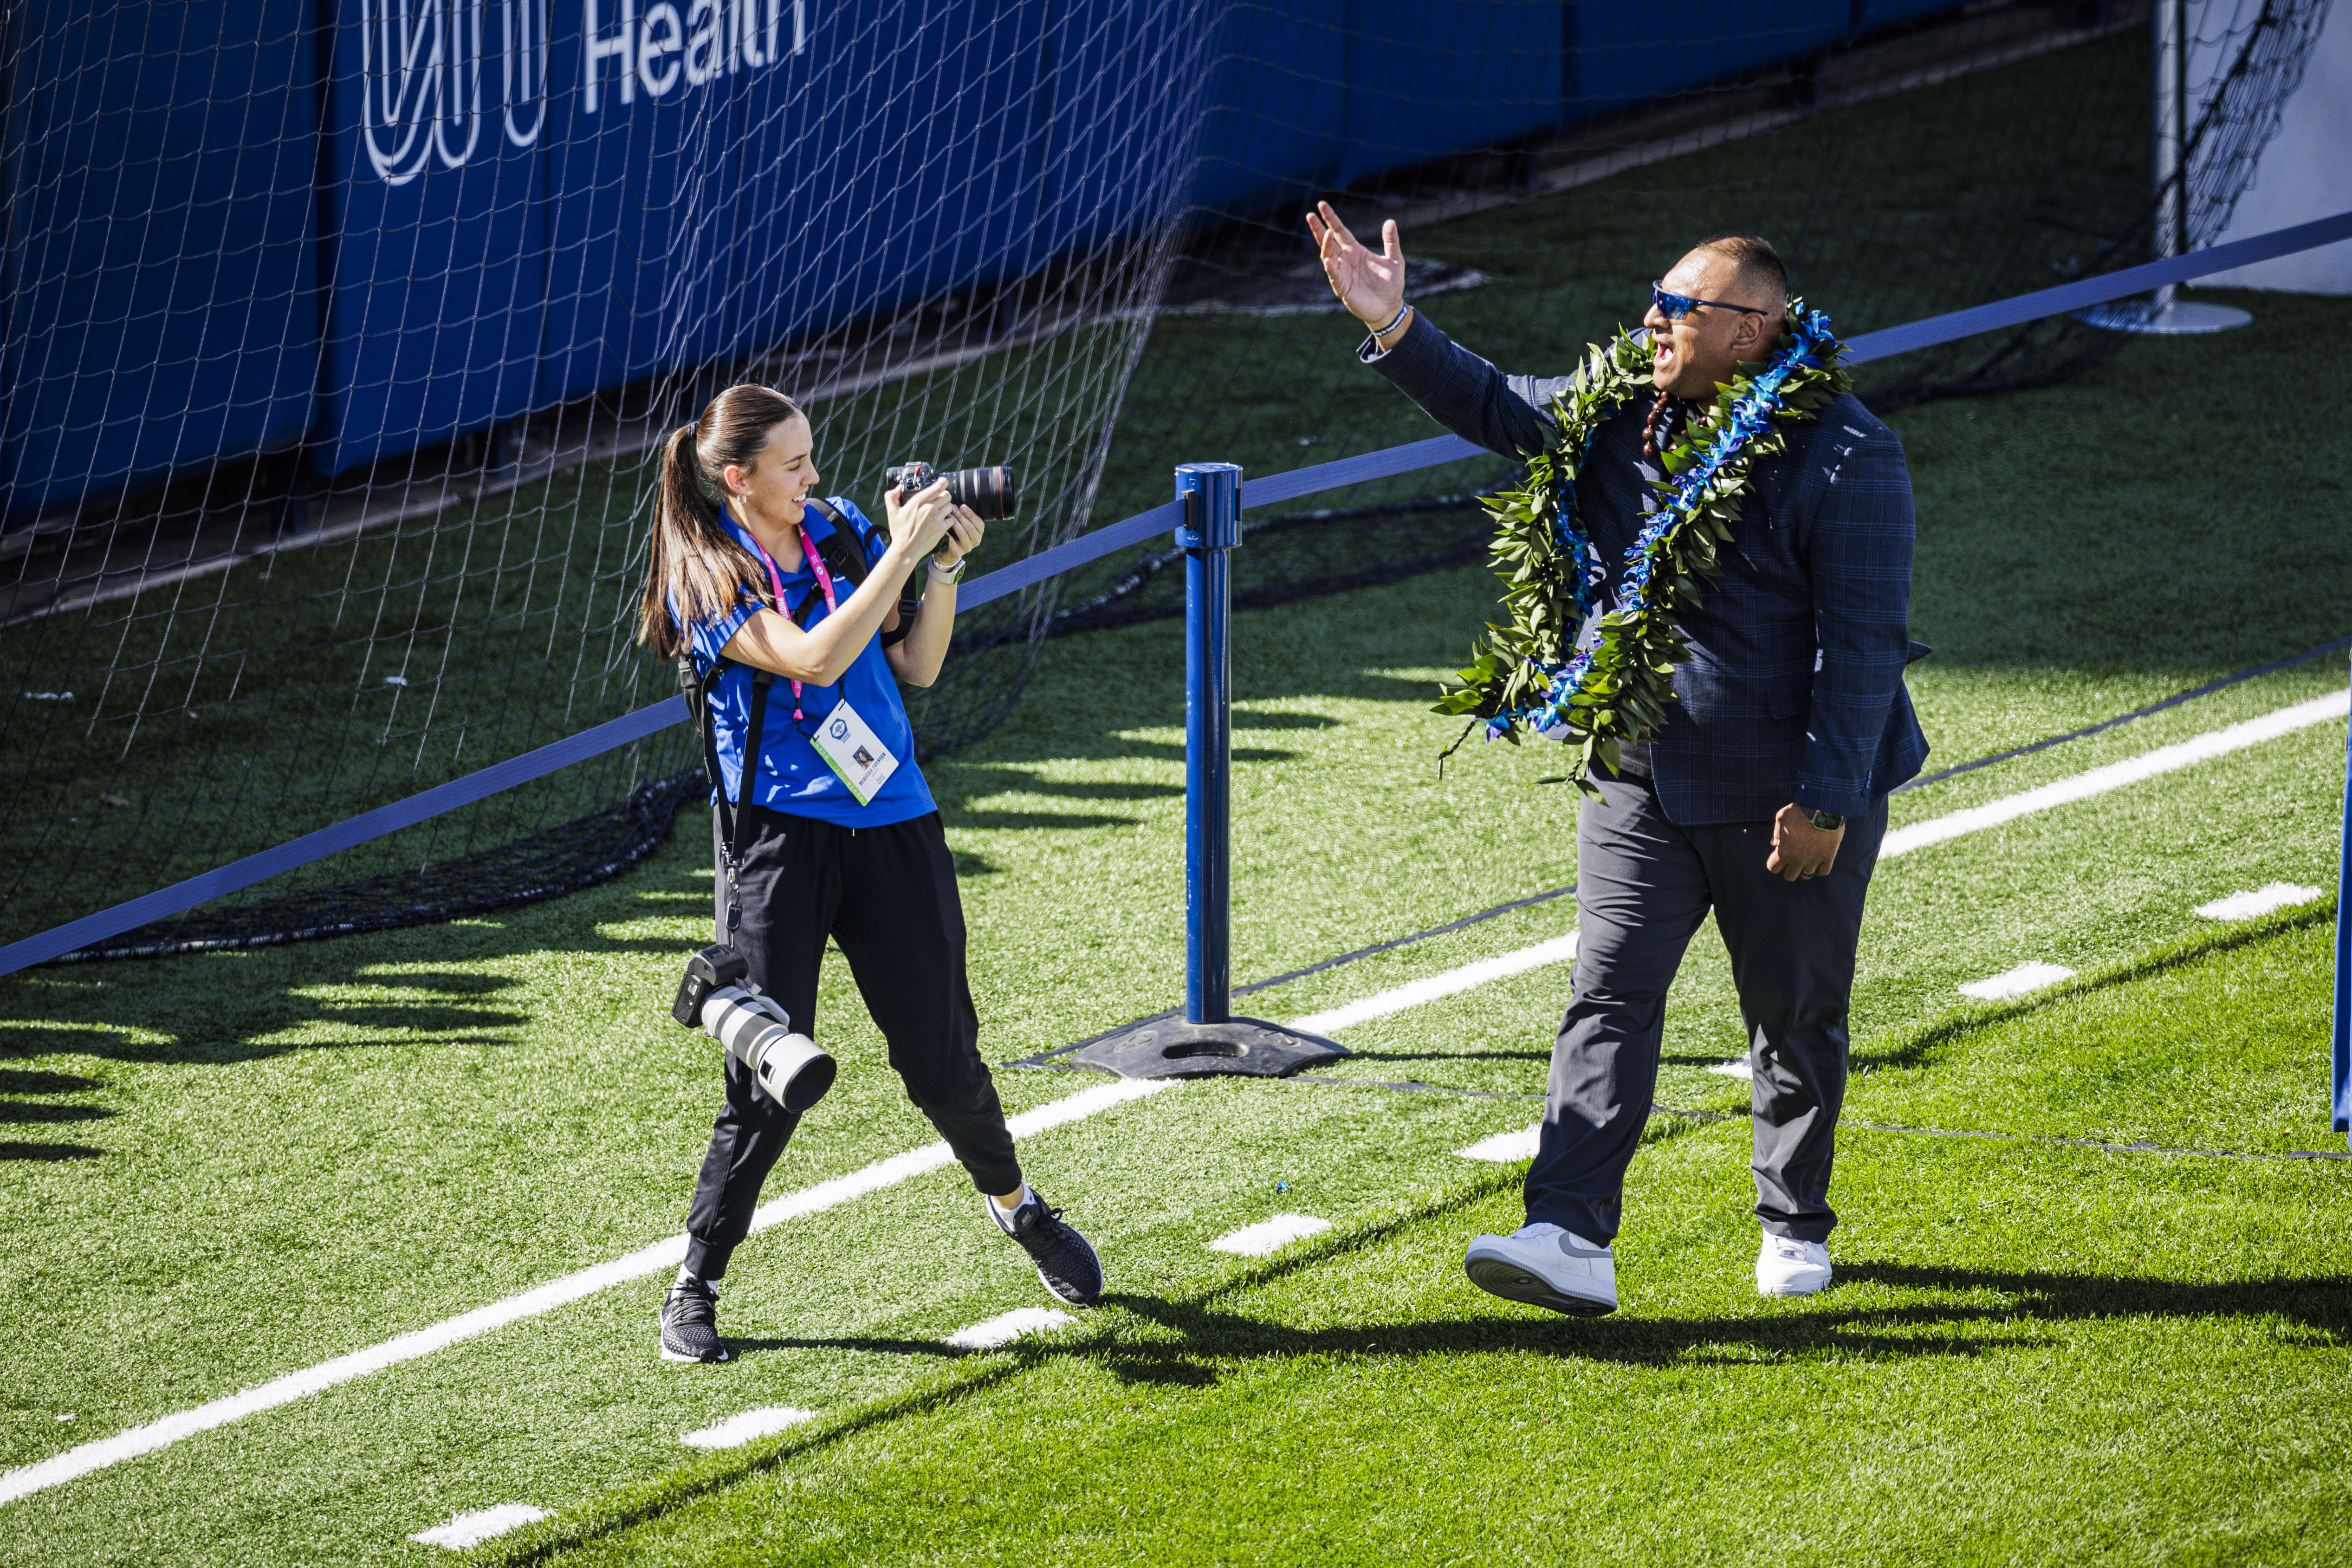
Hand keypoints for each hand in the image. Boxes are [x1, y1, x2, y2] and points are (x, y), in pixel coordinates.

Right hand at [884, 479, 955, 559]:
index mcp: (918, 502)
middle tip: (939, 500)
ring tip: (940, 511)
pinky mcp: (942, 529)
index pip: (937, 487)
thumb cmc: (899, 532)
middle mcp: (929, 509)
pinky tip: (941, 521)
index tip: (942, 482)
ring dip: (946, 507)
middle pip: (947, 495)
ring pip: (950, 506)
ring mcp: (937, 519)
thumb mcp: (892, 512)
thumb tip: (898, 488)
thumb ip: (892, 496)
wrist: (906, 550)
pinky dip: (948, 519)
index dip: (943, 482)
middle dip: (944, 496)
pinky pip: (951, 519)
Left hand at [932, 505, 984, 568]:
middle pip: (970, 527)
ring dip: (955, 524)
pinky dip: (948, 535)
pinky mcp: (958, 553)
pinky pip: (953, 543)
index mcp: (979, 532)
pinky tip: (943, 529)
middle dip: (960, 517)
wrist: (947, 551)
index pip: (979, 523)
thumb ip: (963, 516)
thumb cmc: (954, 533)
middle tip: (952, 508)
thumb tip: (956, 504)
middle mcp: (976, 541)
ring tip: (947, 516)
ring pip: (963, 534)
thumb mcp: (962, 524)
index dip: (971, 514)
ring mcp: (967, 548)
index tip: (962, 506)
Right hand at [1305, 201, 1406, 329]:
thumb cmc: (1391, 284)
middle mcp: (1345, 260)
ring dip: (1325, 245)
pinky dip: (1331, 270)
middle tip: (1310, 215)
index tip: (1322, 205)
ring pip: (1328, 257)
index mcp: (1355, 251)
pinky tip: (1328, 261)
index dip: (1331, 219)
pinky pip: (1335, 277)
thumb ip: (1391, 241)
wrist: (1390, 307)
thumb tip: (1390, 221)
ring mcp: (1342, 274)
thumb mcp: (1395, 260)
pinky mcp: (1343, 289)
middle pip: (1328, 242)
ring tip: (1326, 233)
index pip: (1340, 231)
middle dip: (1319, 229)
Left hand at [1767, 804, 1842, 882]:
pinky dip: (1819, 868)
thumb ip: (1776, 833)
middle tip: (1792, 858)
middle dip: (1788, 868)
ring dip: (1804, 867)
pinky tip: (1818, 861)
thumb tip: (1774, 844)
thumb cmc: (1799, 810)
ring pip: (1806, 874)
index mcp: (1783, 852)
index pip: (1773, 868)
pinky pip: (1823, 872)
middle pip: (1789, 876)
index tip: (1778, 855)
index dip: (1775, 862)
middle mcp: (1798, 860)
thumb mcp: (1781, 817)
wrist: (1823, 807)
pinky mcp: (1828, 857)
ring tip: (1806, 856)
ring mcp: (1814, 860)